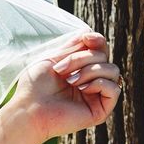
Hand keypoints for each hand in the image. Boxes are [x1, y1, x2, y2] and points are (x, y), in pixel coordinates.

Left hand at [7, 30, 122, 142]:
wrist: (29, 109)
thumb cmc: (34, 85)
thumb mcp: (52, 58)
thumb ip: (72, 47)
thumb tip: (88, 33)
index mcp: (80, 68)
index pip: (99, 49)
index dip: (97, 40)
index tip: (86, 39)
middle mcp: (91, 81)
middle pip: (104, 57)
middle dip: (81, 58)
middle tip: (60, 69)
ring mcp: (97, 95)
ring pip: (112, 70)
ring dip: (89, 70)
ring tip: (70, 81)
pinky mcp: (101, 110)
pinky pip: (115, 88)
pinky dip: (99, 83)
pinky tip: (82, 88)